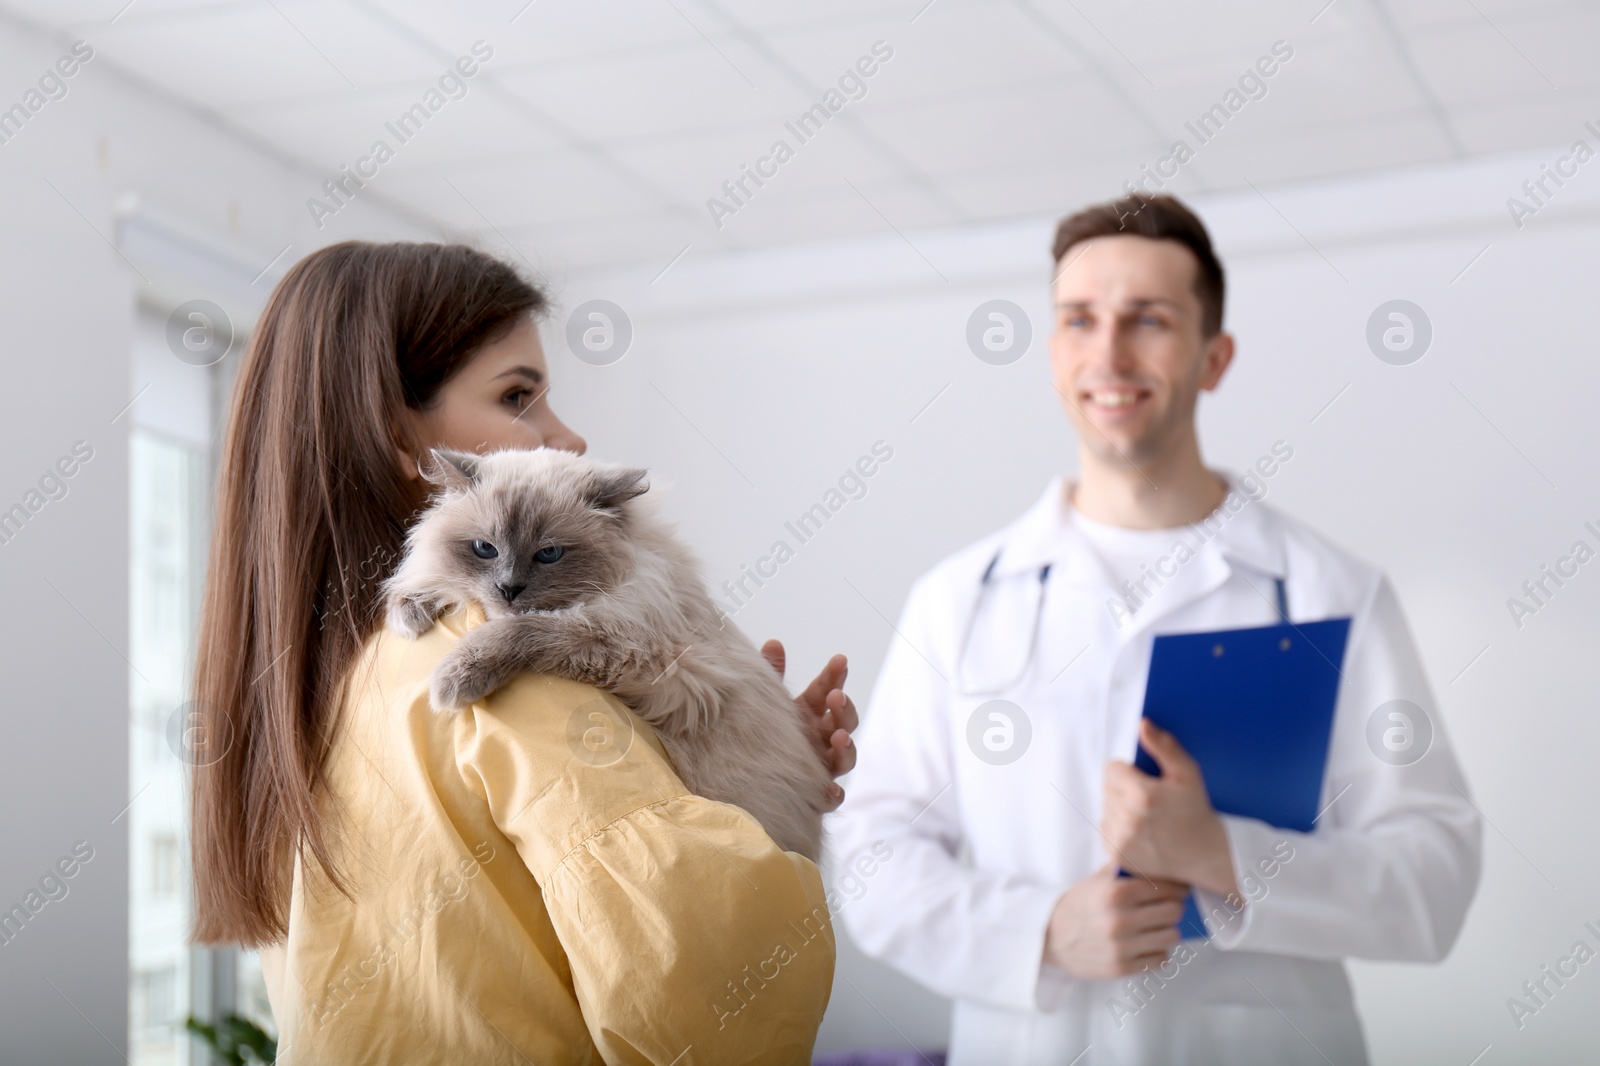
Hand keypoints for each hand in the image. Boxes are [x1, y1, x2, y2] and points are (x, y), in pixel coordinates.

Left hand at [761, 640, 857, 810]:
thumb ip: (771, 674)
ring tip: (838, 736)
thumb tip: (774, 643)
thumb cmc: (758, 733)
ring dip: (846, 746)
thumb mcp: (765, 702)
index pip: (827, 691)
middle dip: (844, 708)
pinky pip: (832, 797)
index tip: (839, 660)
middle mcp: (820, 738)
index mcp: (808, 713)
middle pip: (843, 722)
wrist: (739, 774)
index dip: (835, 676)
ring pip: (845, 757)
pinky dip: (834, 794)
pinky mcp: (815, 792)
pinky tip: (829, 790)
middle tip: (835, 696)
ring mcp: (821, 766)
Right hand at [1044, 862, 1188, 978]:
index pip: (1166, 887)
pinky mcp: (1122, 968)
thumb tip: (1164, 864)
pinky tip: (1148, 943)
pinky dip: (1159, 951)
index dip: (1177, 886)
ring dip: (1168, 930)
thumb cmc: (1080, 904)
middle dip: (1175, 907)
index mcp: (1115, 893)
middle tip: (1169, 906)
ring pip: (1171, 937)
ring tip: (1159, 926)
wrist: (1051, 936)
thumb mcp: (1098, 879)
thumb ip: (1128, 869)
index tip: (1179, 888)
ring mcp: (1121, 947)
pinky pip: (1160, 960)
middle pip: (1174, 911)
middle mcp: (1120, 920)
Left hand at [1101, 720, 1237, 897]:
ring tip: (1147, 815)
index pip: (1112, 769)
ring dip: (1120, 806)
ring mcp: (1122, 840)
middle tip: (1149, 798)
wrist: (1205, 854)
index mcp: (1143, 795)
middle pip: (1107, 787)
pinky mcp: (1117, 855)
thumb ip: (1164, 746)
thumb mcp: (1188, 773)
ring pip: (1106, 807)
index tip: (1144, 778)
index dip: (1128, 771)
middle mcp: (1128, 819)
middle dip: (1124, 787)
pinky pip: (1106, 827)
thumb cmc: (1196, 809)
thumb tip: (1142, 725)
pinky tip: (1141, 830)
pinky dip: (1118, 826)